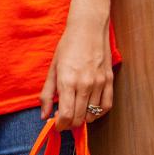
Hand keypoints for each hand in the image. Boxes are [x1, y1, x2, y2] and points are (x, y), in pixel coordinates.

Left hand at [40, 16, 112, 130]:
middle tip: (64, 121)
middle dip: (70, 124)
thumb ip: (46, 95)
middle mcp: (85, 84)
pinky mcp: (109, 79)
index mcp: (67, 82)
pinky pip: (106, 105)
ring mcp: (99, 82)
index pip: (66, 115)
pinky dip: (98, 112)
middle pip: (79, 118)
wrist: (88, 28)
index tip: (56, 125)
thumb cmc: (67, 48)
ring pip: (92, 114)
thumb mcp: (52, 70)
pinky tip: (89, 110)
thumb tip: (44, 116)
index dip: (60, 126)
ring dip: (83, 119)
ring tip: (76, 113)